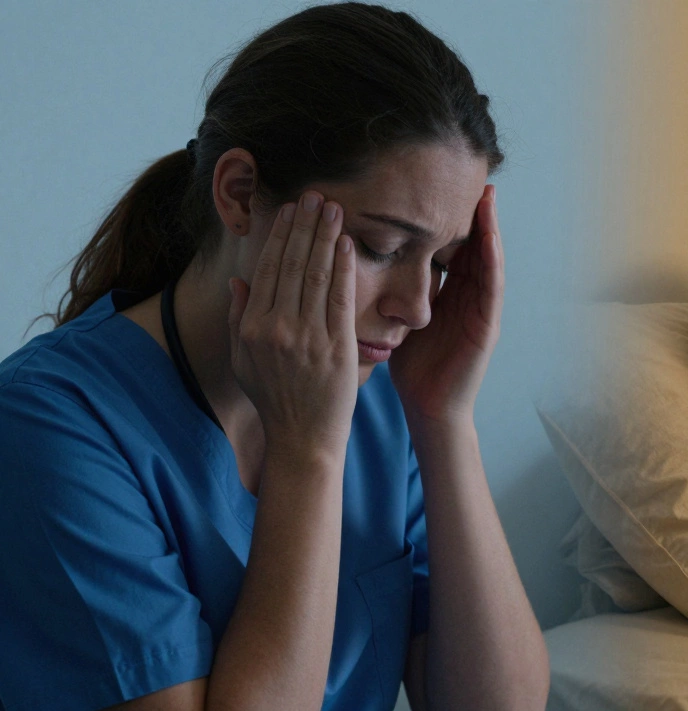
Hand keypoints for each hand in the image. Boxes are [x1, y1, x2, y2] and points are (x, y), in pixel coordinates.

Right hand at [227, 191, 358, 453]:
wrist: (303, 438)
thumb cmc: (275, 398)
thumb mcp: (244, 359)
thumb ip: (240, 317)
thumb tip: (240, 278)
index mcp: (253, 327)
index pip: (268, 269)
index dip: (280, 235)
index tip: (291, 210)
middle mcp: (277, 328)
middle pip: (291, 264)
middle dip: (304, 226)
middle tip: (315, 195)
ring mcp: (308, 337)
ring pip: (315, 275)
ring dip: (325, 237)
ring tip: (332, 208)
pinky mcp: (337, 347)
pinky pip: (339, 298)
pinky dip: (343, 267)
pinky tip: (346, 243)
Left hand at [390, 184, 502, 425]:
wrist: (429, 407)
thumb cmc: (414, 367)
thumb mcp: (401, 317)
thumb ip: (393, 289)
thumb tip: (360, 258)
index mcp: (449, 292)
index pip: (451, 246)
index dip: (449, 216)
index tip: (443, 183)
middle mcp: (469, 297)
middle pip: (474, 246)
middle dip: (476, 213)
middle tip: (476, 176)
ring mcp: (482, 311)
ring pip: (488, 261)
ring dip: (490, 229)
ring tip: (488, 198)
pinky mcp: (488, 326)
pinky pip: (492, 289)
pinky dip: (492, 263)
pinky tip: (490, 240)